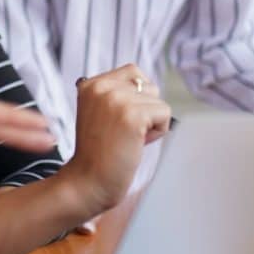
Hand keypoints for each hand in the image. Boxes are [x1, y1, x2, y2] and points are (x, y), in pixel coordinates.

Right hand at [59, 64, 170, 219]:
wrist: (88, 182)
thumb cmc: (99, 153)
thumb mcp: (98, 112)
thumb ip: (115, 94)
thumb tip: (147, 85)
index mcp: (91, 84)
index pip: (133, 72)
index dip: (136, 97)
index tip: (119, 120)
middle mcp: (101, 86)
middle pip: (149, 85)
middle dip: (145, 110)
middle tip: (123, 132)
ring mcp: (116, 99)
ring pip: (158, 101)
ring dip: (151, 122)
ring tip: (129, 139)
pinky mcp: (132, 115)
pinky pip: (165, 114)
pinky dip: (158, 132)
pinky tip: (137, 144)